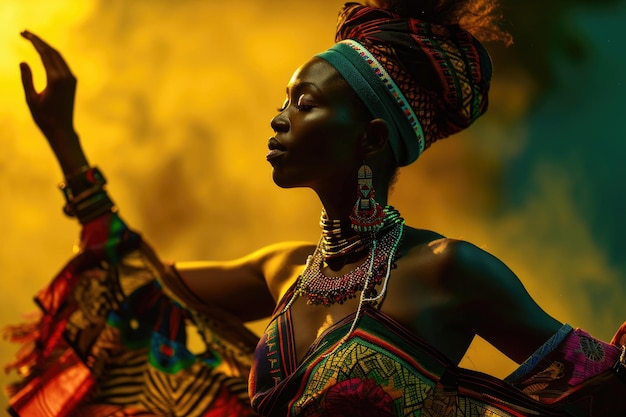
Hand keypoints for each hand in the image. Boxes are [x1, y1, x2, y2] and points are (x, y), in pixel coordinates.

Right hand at [20, 30, 87, 174]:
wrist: (61, 129)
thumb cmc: (44, 117)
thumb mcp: (31, 98)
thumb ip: (27, 79)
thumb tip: (23, 62)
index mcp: (55, 79)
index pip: (44, 53)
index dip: (34, 41)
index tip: (23, 33)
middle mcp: (66, 76)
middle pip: (52, 51)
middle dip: (39, 41)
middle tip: (24, 32)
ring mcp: (71, 79)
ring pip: (58, 56)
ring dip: (46, 47)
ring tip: (32, 39)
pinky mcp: (73, 82)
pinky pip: (62, 63)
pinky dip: (52, 55)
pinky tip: (43, 52)